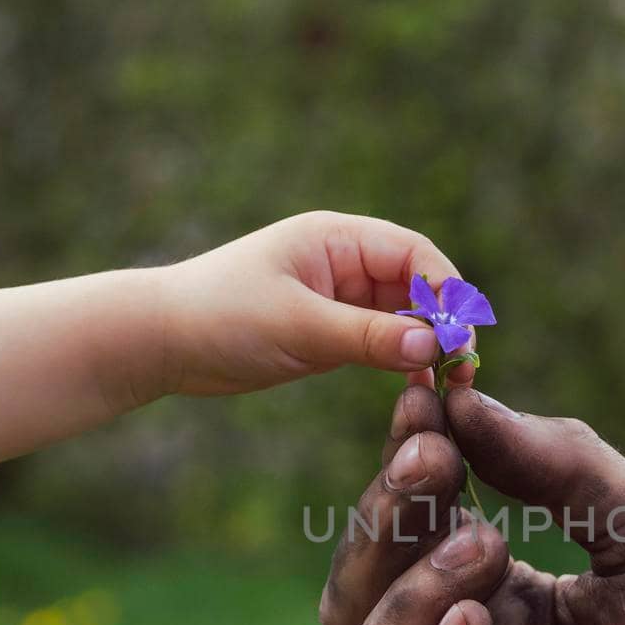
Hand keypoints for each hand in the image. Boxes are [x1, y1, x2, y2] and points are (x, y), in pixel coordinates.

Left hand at [147, 211, 474, 398]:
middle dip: (445, 323)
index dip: (446, 292)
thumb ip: (368, 336)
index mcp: (337, 239)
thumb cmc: (220, 316)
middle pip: (418, 285)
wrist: (160, 341)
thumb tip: (434, 346)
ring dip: (429, 345)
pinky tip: (418, 386)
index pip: (415, 254)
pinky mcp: (330, 331)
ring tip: (450, 383)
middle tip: (465, 369)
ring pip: (405, 317)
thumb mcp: (299, 326)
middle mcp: (344, 262)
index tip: (460, 338)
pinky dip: (404, 359)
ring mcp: (339, 298)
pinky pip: (383, 340)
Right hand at [318, 386, 624, 624]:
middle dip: (384, 526)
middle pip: (359, 606)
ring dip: (402, 599)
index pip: (403, 543)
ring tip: (483, 544)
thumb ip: (557, 465)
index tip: (417, 401)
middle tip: (434, 460)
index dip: (400, 474)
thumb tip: (459, 398)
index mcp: (498, 607)